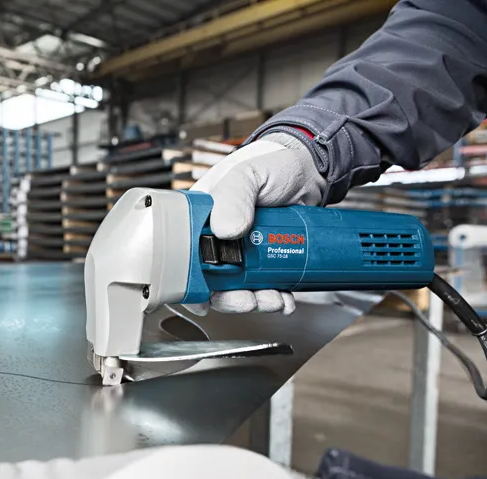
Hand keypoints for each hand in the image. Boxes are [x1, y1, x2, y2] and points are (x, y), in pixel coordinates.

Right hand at [186, 132, 326, 315]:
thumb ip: (234, 196)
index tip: (203, 299)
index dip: (188, 285)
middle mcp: (214, 238)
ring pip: (236, 289)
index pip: (180, 258)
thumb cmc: (271, 164)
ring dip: (254, 301)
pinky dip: (274, 298)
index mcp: (197, 219)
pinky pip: (262, 287)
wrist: (311, 171)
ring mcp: (240, 252)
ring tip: (273, 300)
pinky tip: (284, 297)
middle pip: (209, 282)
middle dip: (228, 299)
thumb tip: (224, 230)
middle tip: (247, 300)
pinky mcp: (263, 260)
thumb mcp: (248, 175)